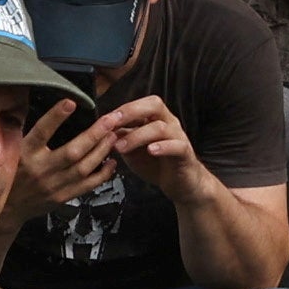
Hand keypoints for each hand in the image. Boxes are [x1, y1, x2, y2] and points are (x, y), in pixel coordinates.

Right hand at [10, 96, 123, 217]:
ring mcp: (52, 185)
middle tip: (111, 119)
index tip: (70, 102)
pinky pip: (87, 186)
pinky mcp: (62, 197)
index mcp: (25, 153)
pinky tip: (112, 162)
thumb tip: (43, 107)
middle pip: (72, 152)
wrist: (8, 207)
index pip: (41, 132)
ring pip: (83, 168)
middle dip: (95, 134)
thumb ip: (27, 132)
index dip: (55, 117)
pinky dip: (102, 174)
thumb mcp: (12, 149)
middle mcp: (40, 169)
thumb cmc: (12, 171)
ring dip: (101, 151)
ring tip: (113, 136)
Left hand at [81, 93, 198, 191]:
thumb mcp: (133, 151)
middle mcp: (169, 122)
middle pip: (154, 105)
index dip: (122, 109)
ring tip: (121, 147)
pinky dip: (163, 147)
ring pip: (160, 128)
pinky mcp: (185, 153)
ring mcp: (178, 136)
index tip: (105, 119)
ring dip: (137, 136)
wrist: (180, 183)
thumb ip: (122, 139)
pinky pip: (176, 146)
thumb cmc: (156, 164)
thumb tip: (103, 131)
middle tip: (114, 123)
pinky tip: (151, 150)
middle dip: (131, 111)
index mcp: (156, 118)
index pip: (140, 105)